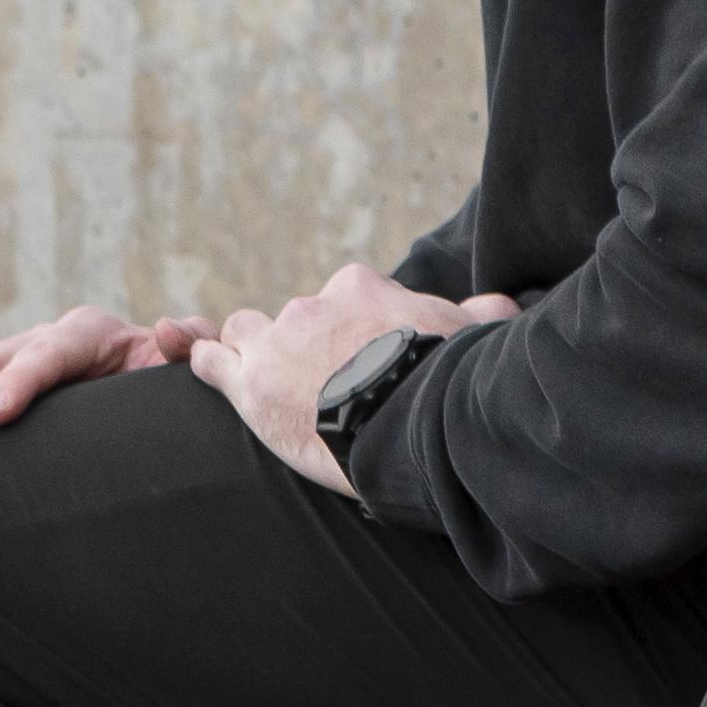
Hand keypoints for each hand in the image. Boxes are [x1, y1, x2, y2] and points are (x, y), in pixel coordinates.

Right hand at [0, 302, 204, 443]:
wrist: (167, 407)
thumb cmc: (179, 394)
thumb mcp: (192, 372)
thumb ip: (193, 347)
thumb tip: (167, 330)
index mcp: (91, 334)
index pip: (49, 353)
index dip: (19, 382)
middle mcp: (48, 340)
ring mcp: (20, 360)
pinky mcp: (2, 382)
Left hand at [188, 263, 516, 494]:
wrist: (412, 416)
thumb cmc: (446, 376)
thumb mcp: (472, 334)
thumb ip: (483, 314)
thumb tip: (504, 305)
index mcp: (361, 289)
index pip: (342, 300)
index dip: (349, 331)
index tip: (364, 360)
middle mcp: (314, 306)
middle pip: (295, 319)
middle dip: (303, 346)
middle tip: (326, 387)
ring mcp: (276, 342)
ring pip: (246, 334)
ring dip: (254, 355)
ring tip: (272, 387)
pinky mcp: (248, 383)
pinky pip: (208, 360)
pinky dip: (203, 362)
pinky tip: (209, 371)